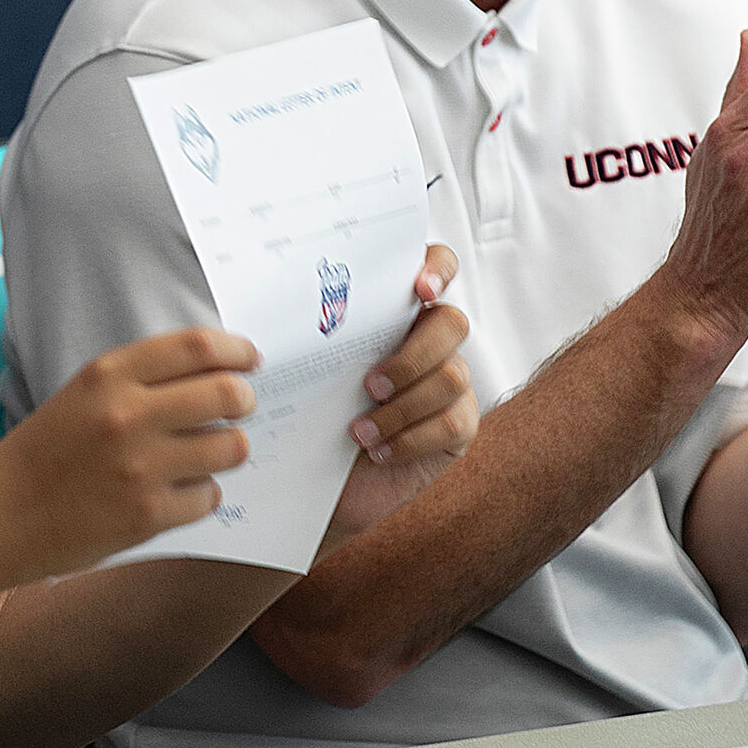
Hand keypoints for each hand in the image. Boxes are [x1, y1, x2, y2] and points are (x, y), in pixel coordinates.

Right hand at [0, 327, 260, 578]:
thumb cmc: (44, 452)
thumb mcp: (83, 394)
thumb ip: (140, 380)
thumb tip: (216, 374)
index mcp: (108, 375)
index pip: (197, 347)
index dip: (235, 350)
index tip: (249, 359)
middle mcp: (127, 415)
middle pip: (225, 394)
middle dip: (244, 400)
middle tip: (240, 407)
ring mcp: (139, 467)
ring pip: (229, 447)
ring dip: (229, 448)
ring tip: (210, 453)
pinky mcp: (147, 515)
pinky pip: (209, 496)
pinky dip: (202, 494)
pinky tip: (179, 493)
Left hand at [321, 246, 476, 553]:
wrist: (321, 481)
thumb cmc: (314, 418)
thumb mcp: (310, 372)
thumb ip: (319, 336)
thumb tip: (288, 308)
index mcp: (397, 314)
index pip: (437, 265)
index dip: (438, 268)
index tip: (419, 289)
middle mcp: (431, 342)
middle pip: (451, 323)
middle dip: (410, 356)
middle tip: (369, 385)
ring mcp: (451, 383)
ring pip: (451, 376)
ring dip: (399, 408)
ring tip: (359, 432)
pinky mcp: (459, 426)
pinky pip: (451, 423)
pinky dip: (409, 440)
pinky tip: (379, 451)